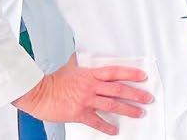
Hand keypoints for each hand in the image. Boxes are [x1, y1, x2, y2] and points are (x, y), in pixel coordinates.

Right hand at [14, 54, 153, 135]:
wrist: (38, 93)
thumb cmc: (52, 81)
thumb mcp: (70, 67)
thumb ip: (80, 64)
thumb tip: (81, 56)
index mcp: (90, 74)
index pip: (115, 72)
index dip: (131, 74)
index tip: (143, 77)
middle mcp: (91, 86)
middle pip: (119, 89)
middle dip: (136, 94)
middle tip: (148, 98)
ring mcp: (86, 100)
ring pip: (112, 105)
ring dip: (128, 109)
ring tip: (139, 113)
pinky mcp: (79, 113)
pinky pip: (97, 121)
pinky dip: (107, 127)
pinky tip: (115, 130)